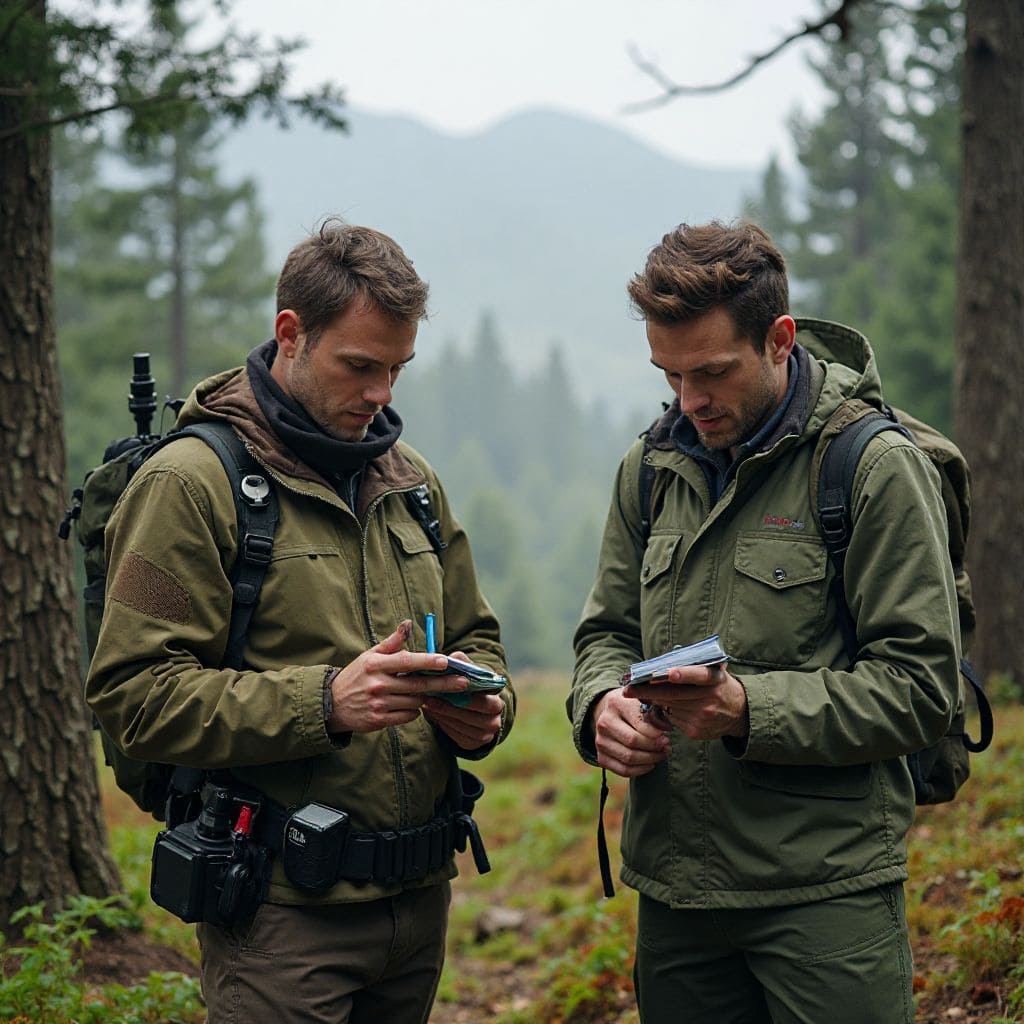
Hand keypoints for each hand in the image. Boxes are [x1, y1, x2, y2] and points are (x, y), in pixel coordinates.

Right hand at [328, 620, 459, 732]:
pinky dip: (414, 711)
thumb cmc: (356, 676)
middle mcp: (378, 684)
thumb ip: (391, 642)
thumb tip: (408, 623)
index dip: (428, 662)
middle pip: (418, 685)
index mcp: (376, 665)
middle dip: (443, 684)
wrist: (332, 704)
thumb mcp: (369, 656)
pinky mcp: (379, 720)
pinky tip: (410, 705)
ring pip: (415, 702)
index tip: (446, 661)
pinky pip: (408, 716)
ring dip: (424, 698)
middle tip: (463, 683)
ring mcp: (379, 704)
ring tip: (424, 693)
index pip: (408, 662)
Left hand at [421, 651, 503, 749]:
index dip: (466, 696)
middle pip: (471, 716)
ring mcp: (485, 735)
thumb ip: (464, 664)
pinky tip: (433, 715)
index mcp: (497, 702)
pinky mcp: (473, 744)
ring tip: (427, 705)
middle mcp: (495, 721)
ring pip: (461, 726)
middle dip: (449, 707)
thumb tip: (454, 657)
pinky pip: (456, 736)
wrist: (476, 710)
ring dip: (442, 716)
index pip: (485, 701)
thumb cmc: (472, 688)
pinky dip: (443, 725)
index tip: (446, 688)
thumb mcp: (471, 675)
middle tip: (430, 699)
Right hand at [592, 686, 670, 777]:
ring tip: (661, 754)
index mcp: (615, 703)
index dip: (656, 733)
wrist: (613, 713)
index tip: (667, 735)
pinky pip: (623, 770)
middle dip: (654, 747)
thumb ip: (654, 713)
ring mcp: (600, 740)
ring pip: (628, 758)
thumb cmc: (634, 707)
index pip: (638, 723)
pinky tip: (650, 763)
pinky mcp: (601, 756)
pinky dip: (640, 770)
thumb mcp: (643, 701)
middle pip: (632, 741)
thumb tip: (665, 729)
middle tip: (666, 747)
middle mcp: (604, 721)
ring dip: (650, 759)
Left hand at [623, 663, 748, 740]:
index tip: (668, 672)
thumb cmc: (719, 686)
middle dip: (648, 691)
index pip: (699, 675)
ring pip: (669, 707)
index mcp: (715, 680)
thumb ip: (693, 668)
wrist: (740, 713)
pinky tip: (675, 707)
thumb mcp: (714, 673)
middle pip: (673, 694)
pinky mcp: (696, 731)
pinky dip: (669, 712)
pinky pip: (673, 719)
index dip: (684, 674)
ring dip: (657, 700)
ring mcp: (702, 717)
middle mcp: (710, 699)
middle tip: (628, 689)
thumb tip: (662, 668)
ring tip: (649, 694)